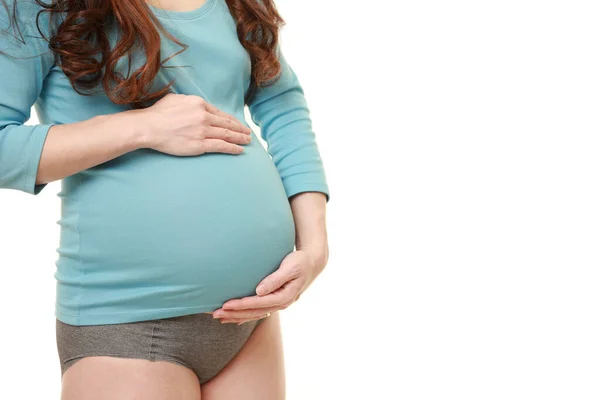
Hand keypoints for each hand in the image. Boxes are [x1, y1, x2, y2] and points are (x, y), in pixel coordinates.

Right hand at [140, 93, 251, 155]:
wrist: (149, 127)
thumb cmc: (157, 113)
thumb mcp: (175, 99)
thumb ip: (188, 101)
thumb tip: (194, 104)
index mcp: (199, 103)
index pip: (219, 113)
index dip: (230, 119)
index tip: (237, 123)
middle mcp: (204, 116)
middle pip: (226, 123)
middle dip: (240, 128)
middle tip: (248, 132)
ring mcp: (203, 131)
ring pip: (227, 134)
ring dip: (240, 138)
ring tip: (248, 140)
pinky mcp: (200, 144)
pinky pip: (221, 146)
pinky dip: (232, 148)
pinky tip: (240, 150)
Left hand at [212, 248, 327, 323]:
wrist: (312, 264)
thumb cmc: (301, 261)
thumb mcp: (291, 266)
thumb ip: (275, 279)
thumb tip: (259, 290)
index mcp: (285, 296)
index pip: (258, 303)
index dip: (241, 305)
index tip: (225, 304)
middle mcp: (281, 303)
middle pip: (254, 312)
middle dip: (234, 314)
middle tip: (215, 314)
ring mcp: (278, 304)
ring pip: (255, 314)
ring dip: (237, 317)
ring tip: (219, 318)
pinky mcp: (275, 301)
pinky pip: (258, 312)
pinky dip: (245, 316)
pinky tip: (234, 319)